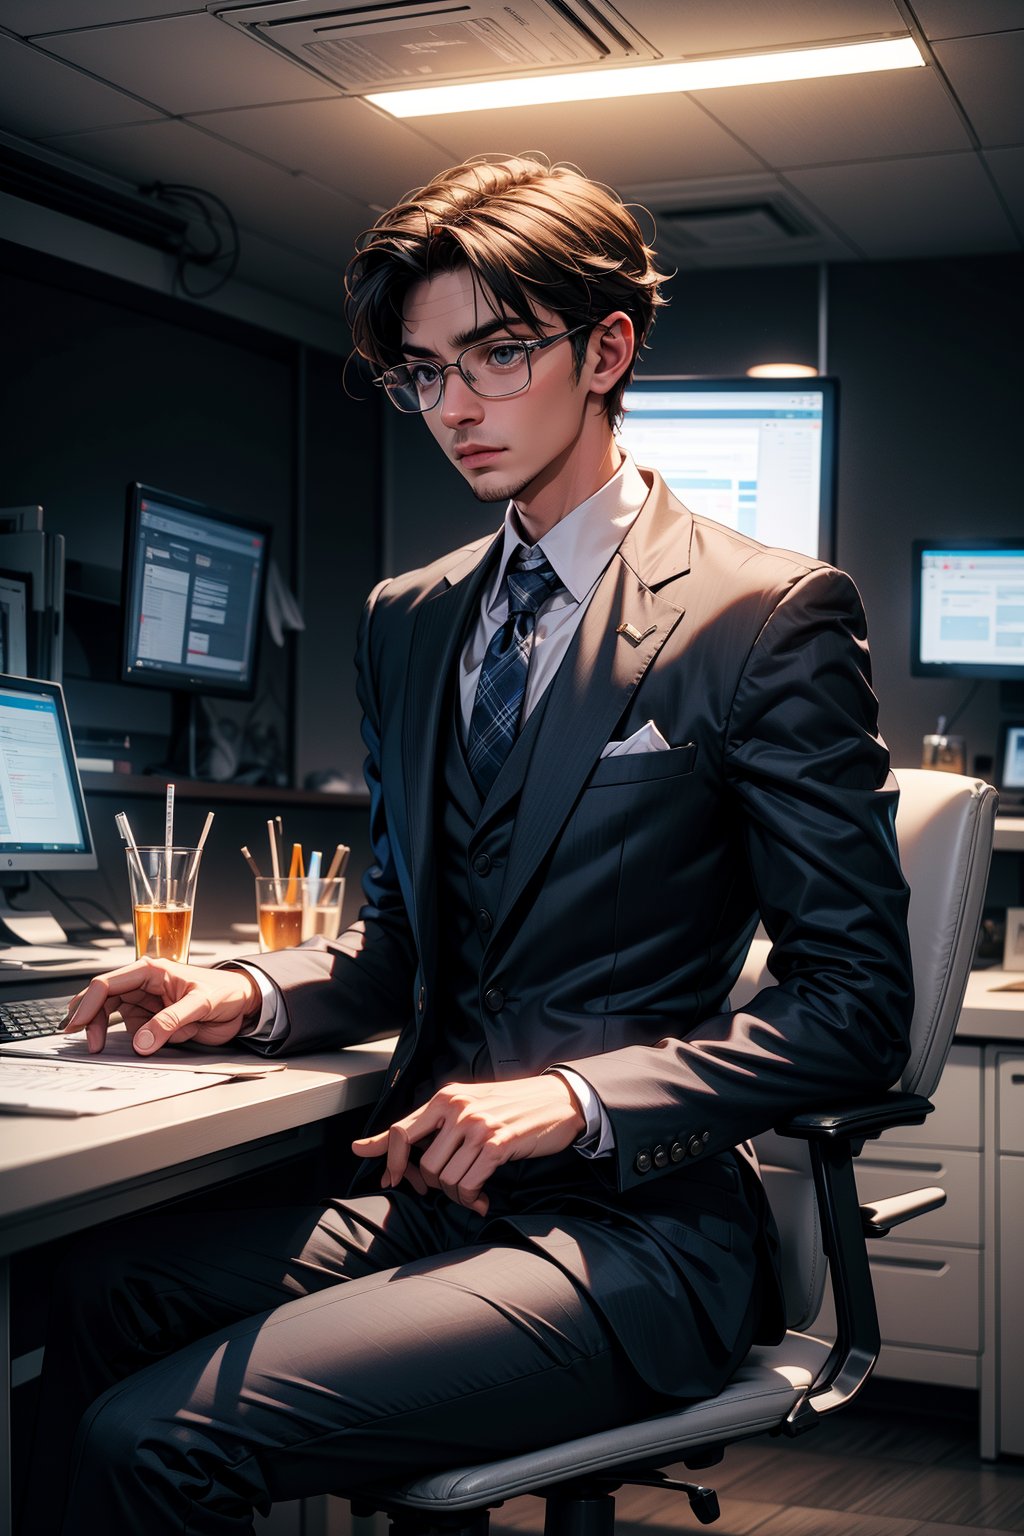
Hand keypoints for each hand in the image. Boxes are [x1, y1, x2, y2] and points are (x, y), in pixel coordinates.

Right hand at [63, 958, 262, 1055]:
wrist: (242, 1004)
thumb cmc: (225, 991)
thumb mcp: (200, 1004)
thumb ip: (171, 1021)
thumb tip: (142, 1043)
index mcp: (151, 971)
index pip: (108, 983)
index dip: (89, 1003)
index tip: (79, 1024)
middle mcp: (143, 985)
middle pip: (102, 999)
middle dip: (88, 1018)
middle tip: (83, 1040)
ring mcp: (145, 1003)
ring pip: (110, 1014)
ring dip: (100, 1029)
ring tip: (97, 1046)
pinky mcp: (150, 1020)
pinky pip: (127, 1029)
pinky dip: (118, 1038)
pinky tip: (110, 1045)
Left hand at [351, 1075, 585, 1215]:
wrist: (558, 1100)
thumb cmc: (512, 1106)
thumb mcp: (470, 1104)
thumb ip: (437, 1123)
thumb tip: (395, 1147)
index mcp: (446, 1097)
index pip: (401, 1130)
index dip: (386, 1157)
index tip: (386, 1178)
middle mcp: (457, 1109)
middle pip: (424, 1164)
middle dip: (432, 1185)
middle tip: (446, 1190)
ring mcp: (477, 1126)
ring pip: (445, 1178)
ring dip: (456, 1195)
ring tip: (470, 1193)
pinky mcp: (497, 1144)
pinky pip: (467, 1185)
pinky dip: (471, 1199)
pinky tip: (481, 1200)